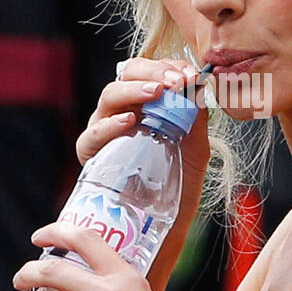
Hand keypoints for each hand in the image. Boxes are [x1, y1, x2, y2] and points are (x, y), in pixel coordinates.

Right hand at [79, 57, 210, 189]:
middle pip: (128, 75)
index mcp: (146, 105)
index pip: (152, 71)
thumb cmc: (180, 184)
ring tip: (157, 92)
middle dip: (154, 72)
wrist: (169, 223)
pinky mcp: (92, 155)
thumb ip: (196, 118)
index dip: (170, 67)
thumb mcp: (196, 148)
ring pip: (109, 96)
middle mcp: (122, 111)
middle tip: (177, 81)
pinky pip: (93, 135)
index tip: (192, 74)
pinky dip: (110, 124)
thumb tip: (200, 86)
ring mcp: (105, 130)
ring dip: (134, 89)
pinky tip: (129, 121)